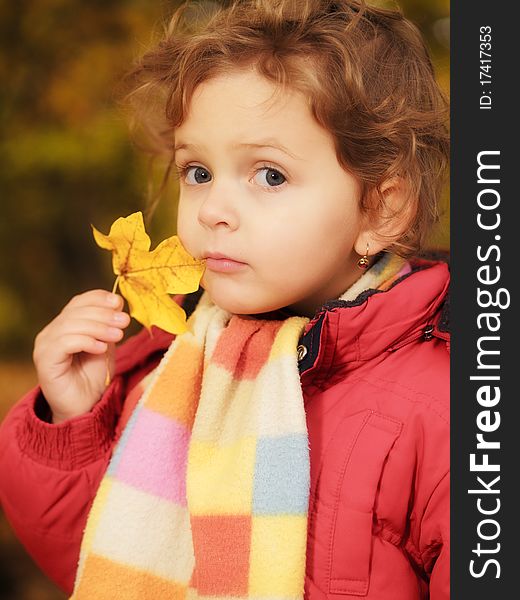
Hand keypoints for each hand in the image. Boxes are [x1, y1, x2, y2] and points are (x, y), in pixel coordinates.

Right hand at [33, 290, 130, 423]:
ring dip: (99, 328)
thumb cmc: (94, 377)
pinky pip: (65, 343)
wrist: (84, 406)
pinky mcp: (45, 361)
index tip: (119, 302)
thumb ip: (109, 325)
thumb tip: (118, 302)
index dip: (99, 298)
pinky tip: (101, 348)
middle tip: (124, 321)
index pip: (79, 302)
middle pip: (76, 312)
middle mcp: (51, 332)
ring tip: (118, 335)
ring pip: (71, 325)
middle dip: (104, 314)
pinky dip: (86, 341)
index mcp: (64, 325)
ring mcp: (45, 346)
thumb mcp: (106, 345)